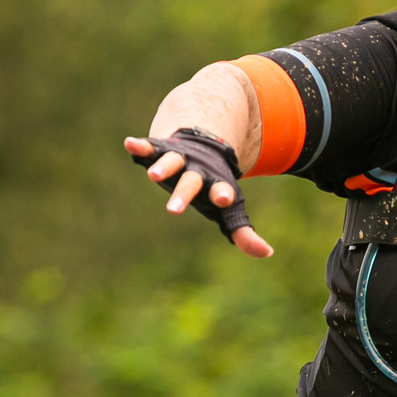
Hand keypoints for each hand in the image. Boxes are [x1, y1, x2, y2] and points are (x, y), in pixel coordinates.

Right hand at [125, 134, 272, 257]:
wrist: (206, 146)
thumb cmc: (215, 187)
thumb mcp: (231, 210)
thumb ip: (244, 233)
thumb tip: (267, 253)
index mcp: (216, 185)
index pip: (221, 191)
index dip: (222, 194)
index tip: (222, 198)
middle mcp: (198, 171)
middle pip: (191, 183)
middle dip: (183, 194)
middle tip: (173, 211)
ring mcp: (180, 159)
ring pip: (171, 162)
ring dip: (163, 168)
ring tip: (152, 176)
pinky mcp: (162, 149)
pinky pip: (150, 147)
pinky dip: (140, 146)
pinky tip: (130, 144)